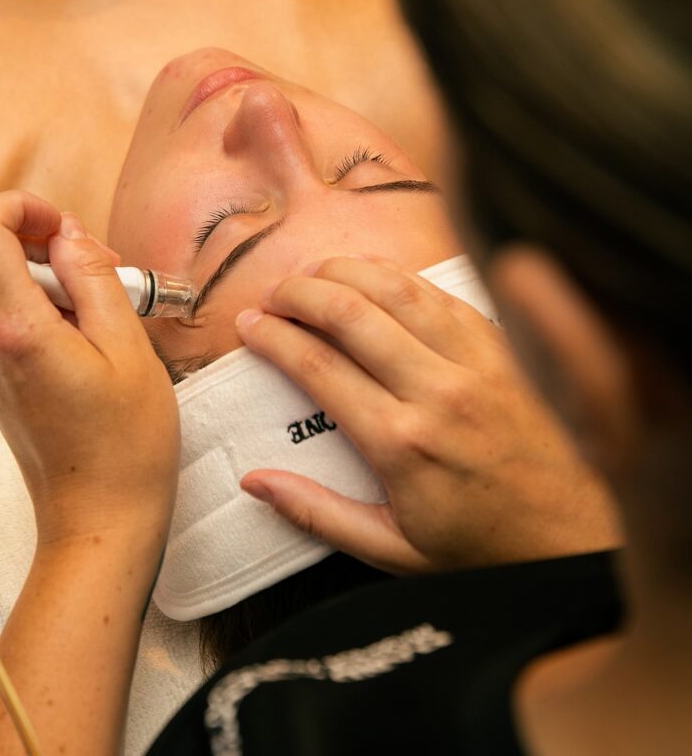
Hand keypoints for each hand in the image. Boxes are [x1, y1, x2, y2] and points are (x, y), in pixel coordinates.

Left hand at [0, 190, 178, 545]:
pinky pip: (14, 315)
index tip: (66, 228)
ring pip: (8, 282)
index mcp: (15, 327)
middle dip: (53, 246)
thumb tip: (69, 234)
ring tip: (110, 314)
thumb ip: (95, 277)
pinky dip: (52, 308)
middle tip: (110, 275)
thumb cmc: (124, 444)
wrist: (99, 520)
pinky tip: (94, 338)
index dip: (21, 207)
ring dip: (57, 280)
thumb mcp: (129, 346)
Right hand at [235, 256, 621, 573]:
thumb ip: (316, 514)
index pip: (318, 366)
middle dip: (300, 292)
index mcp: (402, 443)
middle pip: (351, 314)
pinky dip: (398, 276)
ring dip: (346, 271)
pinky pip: (442, 294)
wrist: (573, 539)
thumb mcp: (391, 551)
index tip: (249, 324)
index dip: (273, 337)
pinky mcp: (502, 349)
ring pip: (397, 290)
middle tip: (273, 293)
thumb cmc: (479, 548)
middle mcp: (438, 392)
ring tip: (312, 273)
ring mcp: (475, 363)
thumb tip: (253, 481)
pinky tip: (372, 276)